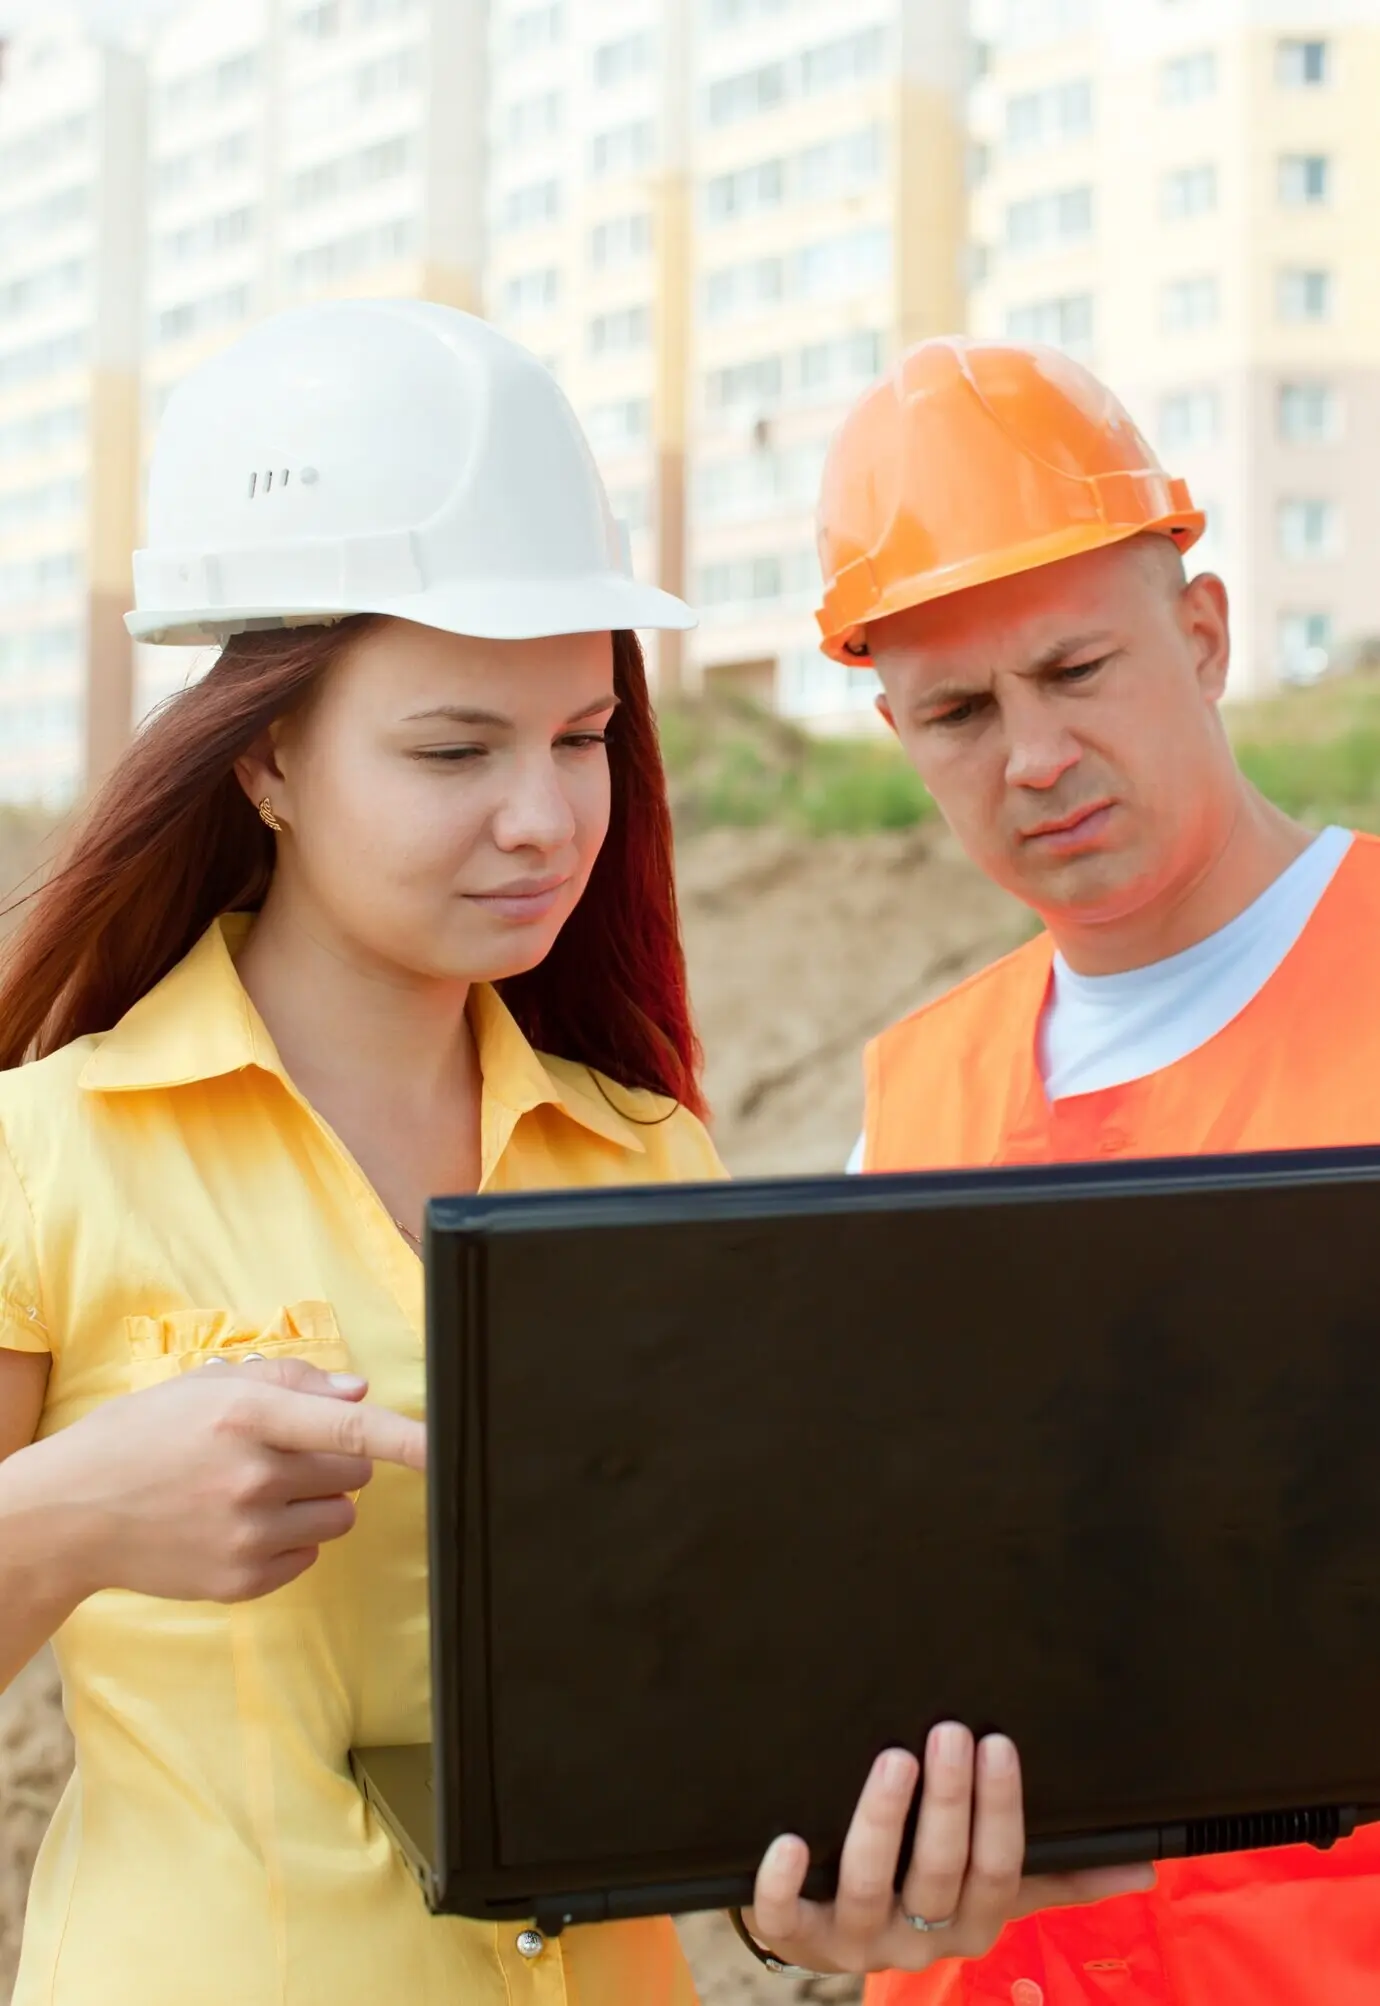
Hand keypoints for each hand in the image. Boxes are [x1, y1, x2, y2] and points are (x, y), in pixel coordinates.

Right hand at [24, 1356, 425, 1605]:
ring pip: (338, 1516)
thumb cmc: (144, 1436)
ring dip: (316, 1502)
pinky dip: (289, 1544)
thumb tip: (359, 1392)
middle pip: (354, 1469)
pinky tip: (238, 1524)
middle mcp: (253, 1475)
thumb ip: (292, 1381)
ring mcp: (248, 1534)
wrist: (73, 1512)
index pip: (350, 1426)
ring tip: (256, 1490)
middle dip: (334, 1458)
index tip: (450, 1447)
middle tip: (282, 1453)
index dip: (409, 1439)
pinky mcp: (243, 1580)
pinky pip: (309, 1559)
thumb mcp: (208, 1385)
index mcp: (248, 1415)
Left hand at [744, 1725, 1153, 1975]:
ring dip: (881, 1823)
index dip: (1001, 1811)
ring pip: (871, 1887)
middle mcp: (920, 1941)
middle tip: (949, 1732)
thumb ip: (1056, 1876)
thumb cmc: (926, 1895)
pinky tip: (789, 1839)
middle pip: (939, 1874)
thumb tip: (1142, 1866)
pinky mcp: (800, 1939)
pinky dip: (784, 1883)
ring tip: (892, 1758)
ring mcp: (858, 1943)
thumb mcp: (993, 1891)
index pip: (999, 1872)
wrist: (834, 1936)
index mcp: (973, 1924)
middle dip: (948, 1803)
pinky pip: (788, 1921)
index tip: (998, 1743)